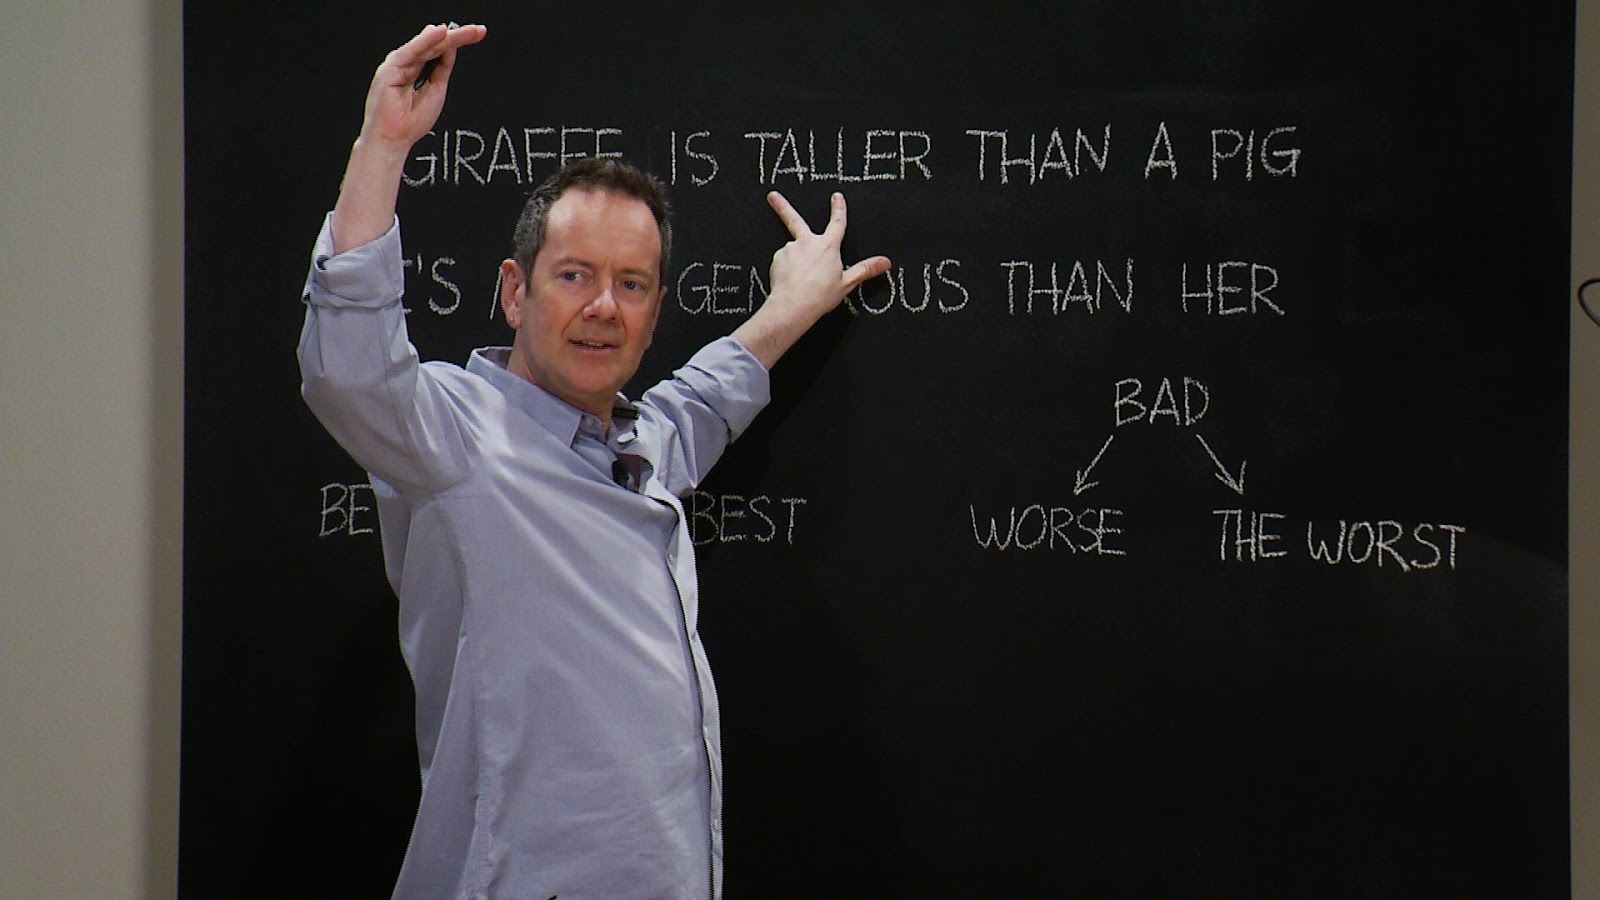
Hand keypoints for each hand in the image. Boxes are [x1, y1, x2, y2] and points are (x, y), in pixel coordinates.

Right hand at [331, 22, 485, 252]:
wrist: (394, 140)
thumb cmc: (411, 121)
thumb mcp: (436, 90)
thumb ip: (442, 68)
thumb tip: (451, 47)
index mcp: (415, 69)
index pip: (438, 50)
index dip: (457, 41)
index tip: (478, 33)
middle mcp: (405, 64)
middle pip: (434, 45)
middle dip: (457, 37)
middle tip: (478, 30)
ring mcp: (396, 66)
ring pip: (424, 46)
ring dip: (445, 36)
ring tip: (465, 31)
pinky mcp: (389, 70)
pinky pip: (410, 52)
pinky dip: (425, 41)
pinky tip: (439, 33)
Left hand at [764, 191, 890, 319]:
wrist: (793, 305)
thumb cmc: (820, 296)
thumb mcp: (847, 283)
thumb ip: (866, 269)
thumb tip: (886, 262)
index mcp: (828, 246)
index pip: (837, 222)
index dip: (838, 208)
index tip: (837, 196)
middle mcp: (807, 242)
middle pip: (795, 219)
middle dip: (782, 205)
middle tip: (772, 196)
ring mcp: (790, 249)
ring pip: (793, 250)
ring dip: (795, 259)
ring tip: (801, 278)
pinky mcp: (777, 258)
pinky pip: (783, 260)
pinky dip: (786, 268)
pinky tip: (791, 280)